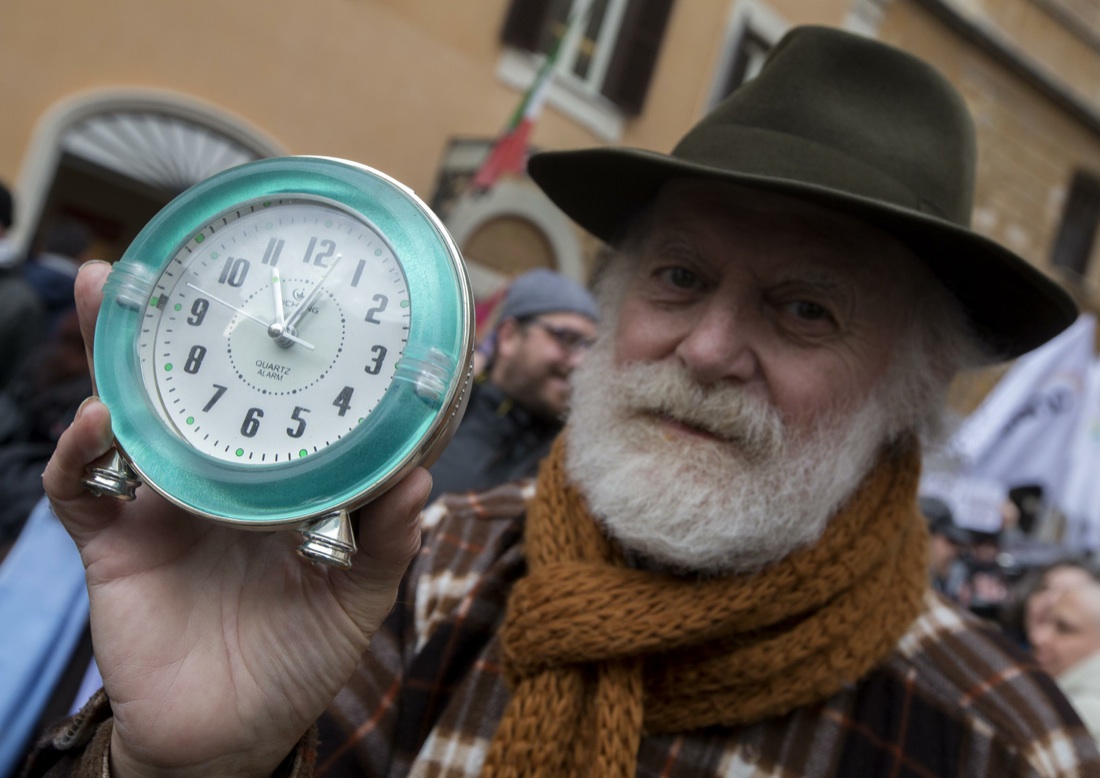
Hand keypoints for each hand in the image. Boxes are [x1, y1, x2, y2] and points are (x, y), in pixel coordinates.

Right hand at [44, 263, 428, 776]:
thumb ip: (386, 541)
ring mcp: (161, 504)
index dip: (271, 350)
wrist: (229, 736)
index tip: (282, 293)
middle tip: (164, 266)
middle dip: (174, 327)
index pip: (271, 401)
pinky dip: (81, 452)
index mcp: (275, 480)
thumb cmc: (299, 657)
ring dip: (112, 360)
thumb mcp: (355, 596)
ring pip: (127, 416)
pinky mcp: (114, 543)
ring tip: (111, 300)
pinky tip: (96, 422)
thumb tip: (418, 478)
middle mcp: (216, 477)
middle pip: (190, 388)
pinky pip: (81, 487)